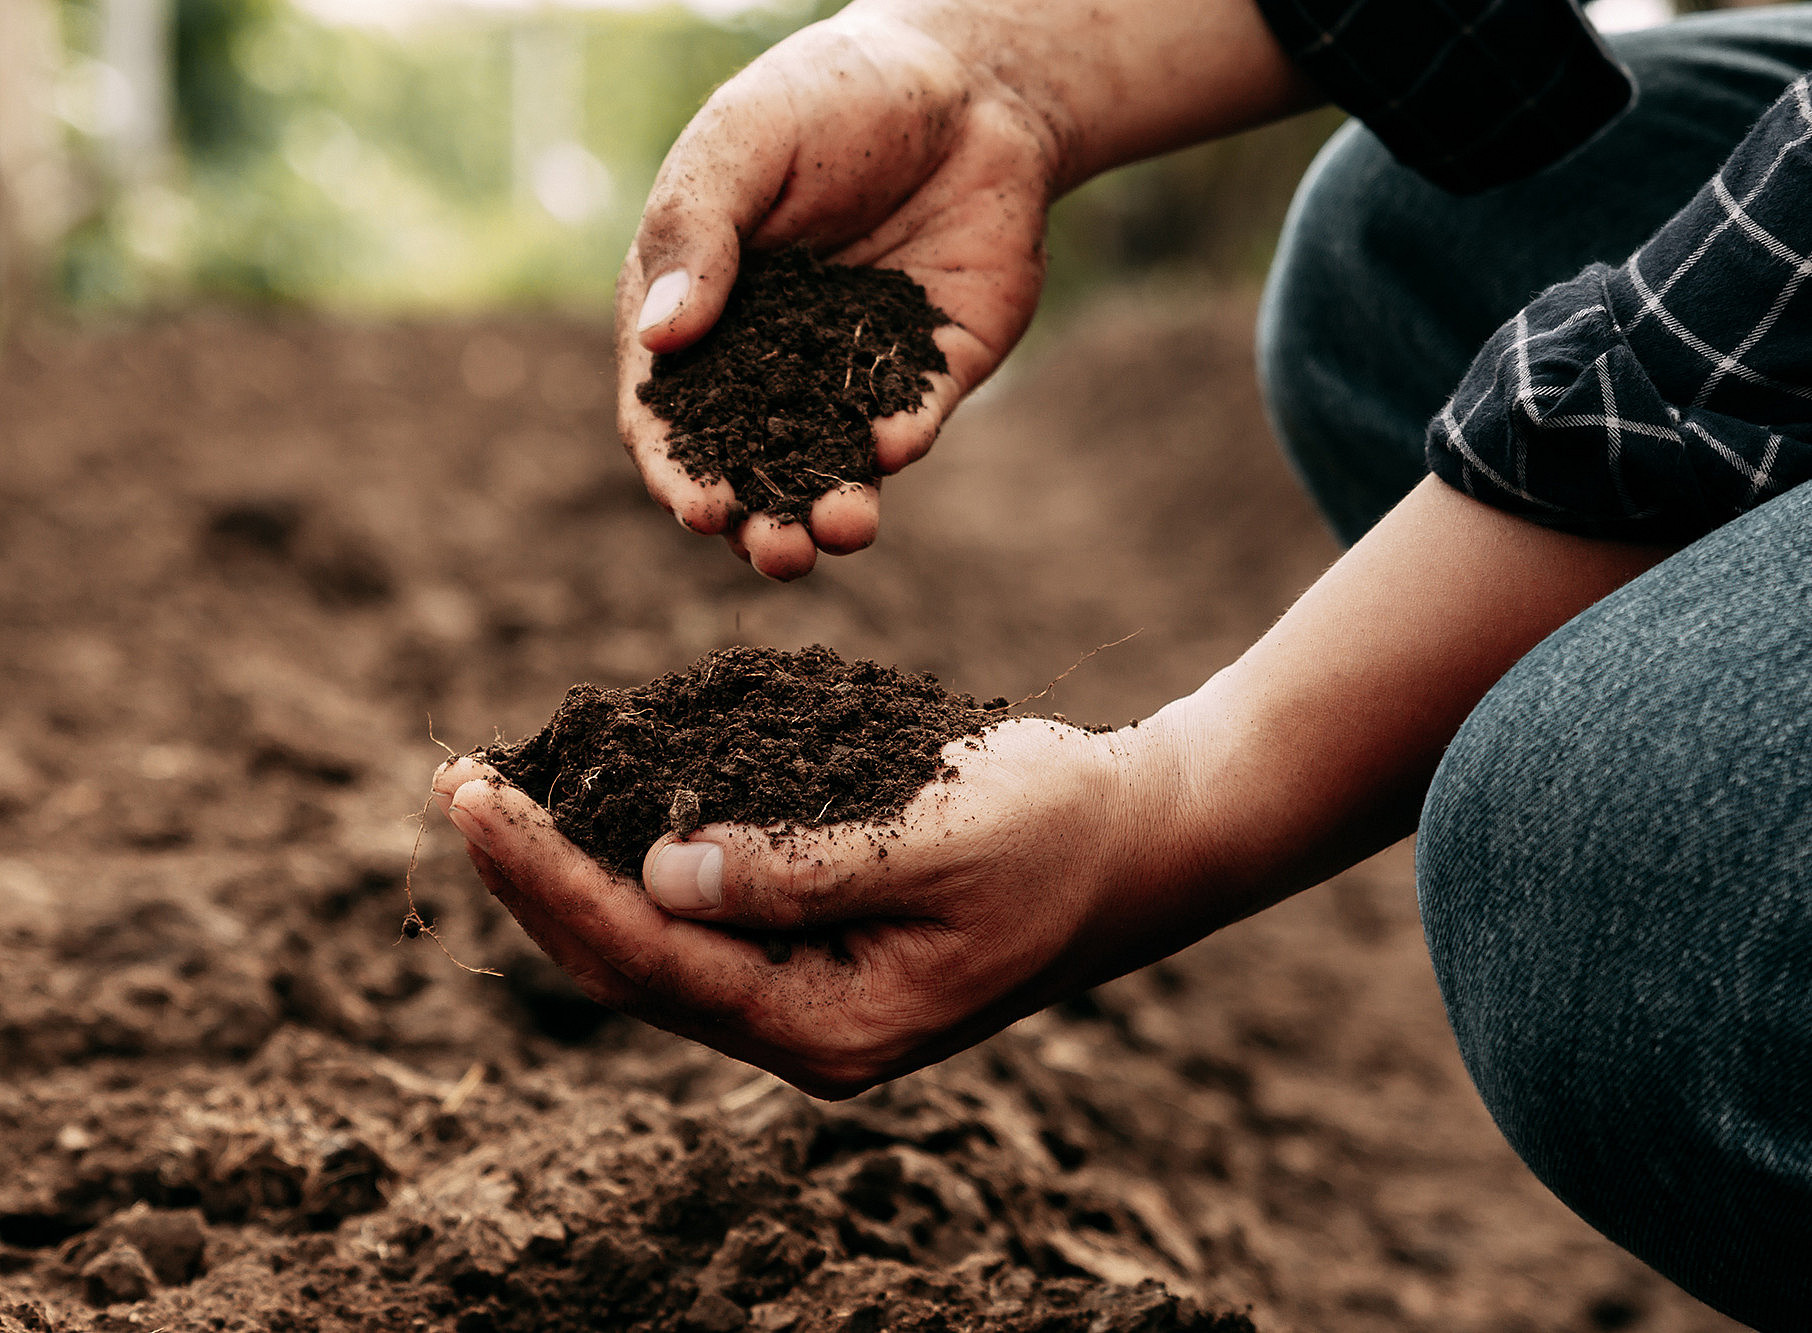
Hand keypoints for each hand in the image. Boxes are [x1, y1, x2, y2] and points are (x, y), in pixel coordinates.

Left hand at [433, 717, 1192, 1097]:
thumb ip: (798, 869)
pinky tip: (593, 819)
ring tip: (494, 801)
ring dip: (570, 877)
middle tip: (455, 785)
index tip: (474, 798)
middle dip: (534, 879)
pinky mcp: (824, 956)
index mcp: (836, 1027)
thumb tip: (658, 876)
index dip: (550, 877)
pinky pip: (701, 925)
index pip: (651, 957)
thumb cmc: (1058, 830)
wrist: (1144, 842)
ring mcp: (815, 1000)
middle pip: (631, 969)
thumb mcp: (936, 839)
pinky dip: (633, 870)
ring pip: (654, 952)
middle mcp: (810, 1033)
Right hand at [616, 4, 1057, 579]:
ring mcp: (851, 374)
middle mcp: (769, 362)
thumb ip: (697, 236)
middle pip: (751, 466)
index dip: (679, 470)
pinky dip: (898, 442)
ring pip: (831, 467)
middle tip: (774, 551)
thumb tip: (659, 341)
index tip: (698, 508)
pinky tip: (892, 445)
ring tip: (840, 530)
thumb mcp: (742, 144)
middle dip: (759, 522)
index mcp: (700, 316)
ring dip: (831, 510)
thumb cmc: (827, 98)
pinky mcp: (930, 372)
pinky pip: (910, 422)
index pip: (671, 417)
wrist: (964, 81)